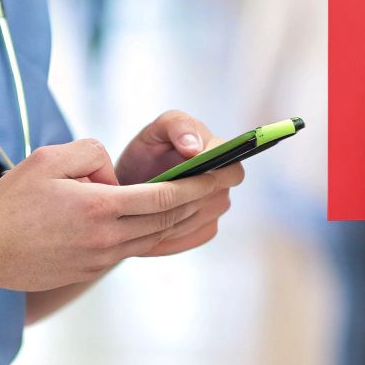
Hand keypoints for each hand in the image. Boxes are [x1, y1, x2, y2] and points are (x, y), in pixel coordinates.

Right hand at [0, 137, 238, 292]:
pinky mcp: (90, 268)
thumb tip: (114, 173)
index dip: (197, 185)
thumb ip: (90, 154)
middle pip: (167, 220)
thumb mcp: (48, 159)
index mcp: (97, 208)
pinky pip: (134, 249)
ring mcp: (99, 258)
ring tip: (209, 203)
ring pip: (154, 238)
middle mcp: (105, 238)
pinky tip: (171, 224)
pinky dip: (159, 235)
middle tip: (229, 184)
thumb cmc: (10, 202)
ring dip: (185, 220)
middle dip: (202, 201)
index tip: (221, 173)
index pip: (162, 197)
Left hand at [113, 110, 242, 256]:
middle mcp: (224, 182)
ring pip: (201, 220)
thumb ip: (178, 126)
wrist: (131, 181)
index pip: (232, 169)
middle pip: (218, 199)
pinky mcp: (205, 229)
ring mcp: (217, 207)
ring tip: (142, 218)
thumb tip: (195, 148)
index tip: (183, 177)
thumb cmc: (147, 149)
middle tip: (153, 202)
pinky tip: (146, 232)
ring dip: (174, 221)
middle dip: (187, 200)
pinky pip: (192, 237)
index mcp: (220, 152)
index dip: (212, 176)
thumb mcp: (156, 130)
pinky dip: (170, 237)